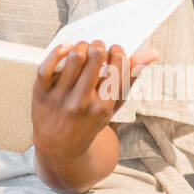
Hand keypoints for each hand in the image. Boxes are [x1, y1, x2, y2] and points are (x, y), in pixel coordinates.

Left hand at [32, 40, 158, 164]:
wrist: (60, 147)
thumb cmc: (91, 120)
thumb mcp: (114, 105)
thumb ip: (131, 78)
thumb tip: (152, 52)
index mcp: (103, 107)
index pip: (116, 68)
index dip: (117, 52)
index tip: (115, 50)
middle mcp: (82, 103)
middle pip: (95, 58)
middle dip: (99, 45)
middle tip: (98, 47)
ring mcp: (60, 99)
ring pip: (73, 57)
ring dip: (81, 46)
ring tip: (83, 49)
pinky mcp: (41, 94)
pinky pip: (47, 66)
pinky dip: (57, 51)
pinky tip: (66, 49)